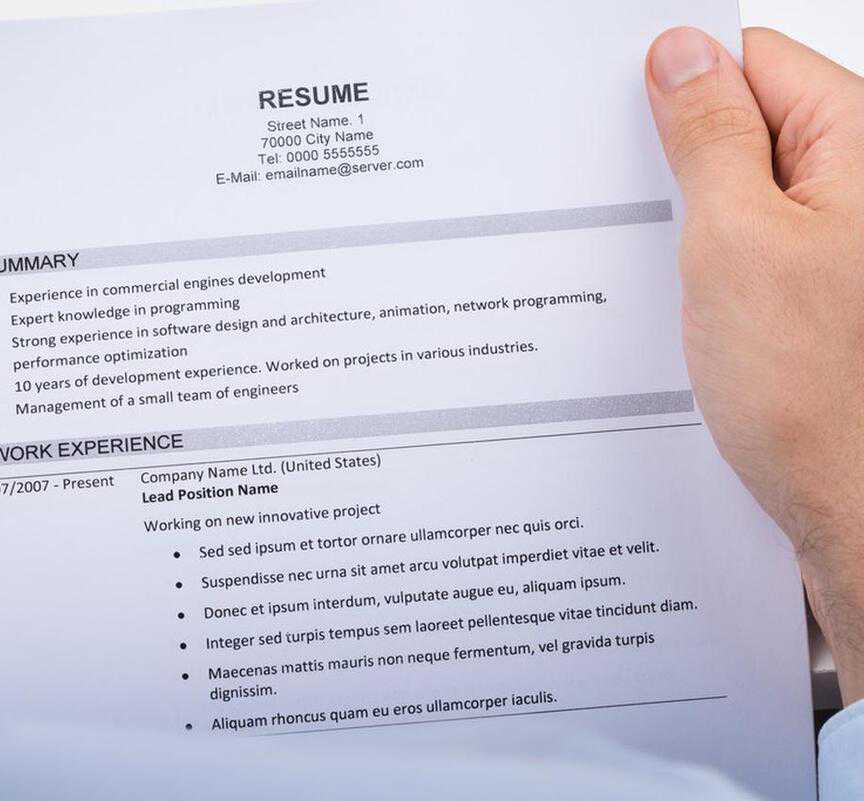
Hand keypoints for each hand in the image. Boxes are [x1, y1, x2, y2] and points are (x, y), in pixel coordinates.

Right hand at [646, 27, 863, 704]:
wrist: (855, 513)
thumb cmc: (816, 395)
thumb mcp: (735, 243)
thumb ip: (708, 137)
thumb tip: (681, 56)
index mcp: (861, 148)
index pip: (757, 63)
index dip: (683, 81)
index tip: (623, 117)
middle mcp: (859, 192)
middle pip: (751, 127)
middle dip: (679, 162)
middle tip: (632, 209)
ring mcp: (840, 247)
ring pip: (743, 194)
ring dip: (688, 222)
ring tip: (664, 274)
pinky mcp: (817, 296)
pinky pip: (750, 249)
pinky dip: (706, 266)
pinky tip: (682, 307)